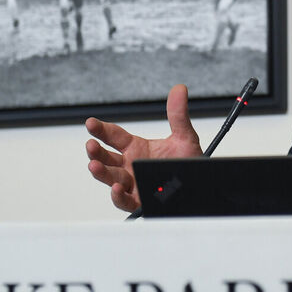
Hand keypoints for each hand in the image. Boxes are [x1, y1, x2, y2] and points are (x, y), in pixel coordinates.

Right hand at [85, 84, 203, 211]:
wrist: (200, 187)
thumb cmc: (188, 164)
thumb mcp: (184, 138)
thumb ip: (178, 115)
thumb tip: (180, 89)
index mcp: (136, 149)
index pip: (114, 137)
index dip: (101, 129)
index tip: (90, 123)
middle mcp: (130, 167)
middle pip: (107, 159)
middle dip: (96, 152)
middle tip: (91, 145)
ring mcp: (133, 185)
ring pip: (111, 179)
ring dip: (101, 172)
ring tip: (94, 165)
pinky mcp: (140, 202)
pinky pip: (124, 201)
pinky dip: (118, 196)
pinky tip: (116, 188)